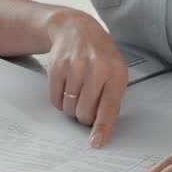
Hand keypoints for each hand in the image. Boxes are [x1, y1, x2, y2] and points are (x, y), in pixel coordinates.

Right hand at [45, 8, 127, 147]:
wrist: (76, 28)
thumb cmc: (100, 55)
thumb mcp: (115, 71)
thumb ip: (112, 98)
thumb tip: (100, 128)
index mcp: (115, 72)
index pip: (108, 107)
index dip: (102, 128)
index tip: (96, 143)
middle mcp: (96, 68)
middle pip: (84, 112)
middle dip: (85, 115)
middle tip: (87, 103)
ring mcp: (74, 66)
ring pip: (69, 108)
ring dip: (72, 107)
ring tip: (78, 90)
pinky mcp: (56, 67)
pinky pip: (55, 100)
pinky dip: (60, 100)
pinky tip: (67, 85)